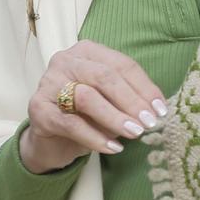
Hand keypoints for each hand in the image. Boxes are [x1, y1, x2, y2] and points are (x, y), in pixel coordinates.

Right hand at [18, 41, 167, 174]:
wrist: (51, 141)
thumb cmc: (86, 116)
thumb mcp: (111, 103)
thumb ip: (129, 101)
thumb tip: (155, 110)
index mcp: (86, 51)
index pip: (120, 64)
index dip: (144, 86)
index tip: (160, 109)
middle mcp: (64, 61)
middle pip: (104, 76)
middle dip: (131, 100)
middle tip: (149, 122)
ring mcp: (48, 83)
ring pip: (87, 97)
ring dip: (115, 117)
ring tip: (135, 133)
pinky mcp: (39, 109)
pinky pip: (71, 123)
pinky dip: (95, 137)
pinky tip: (113, 147)